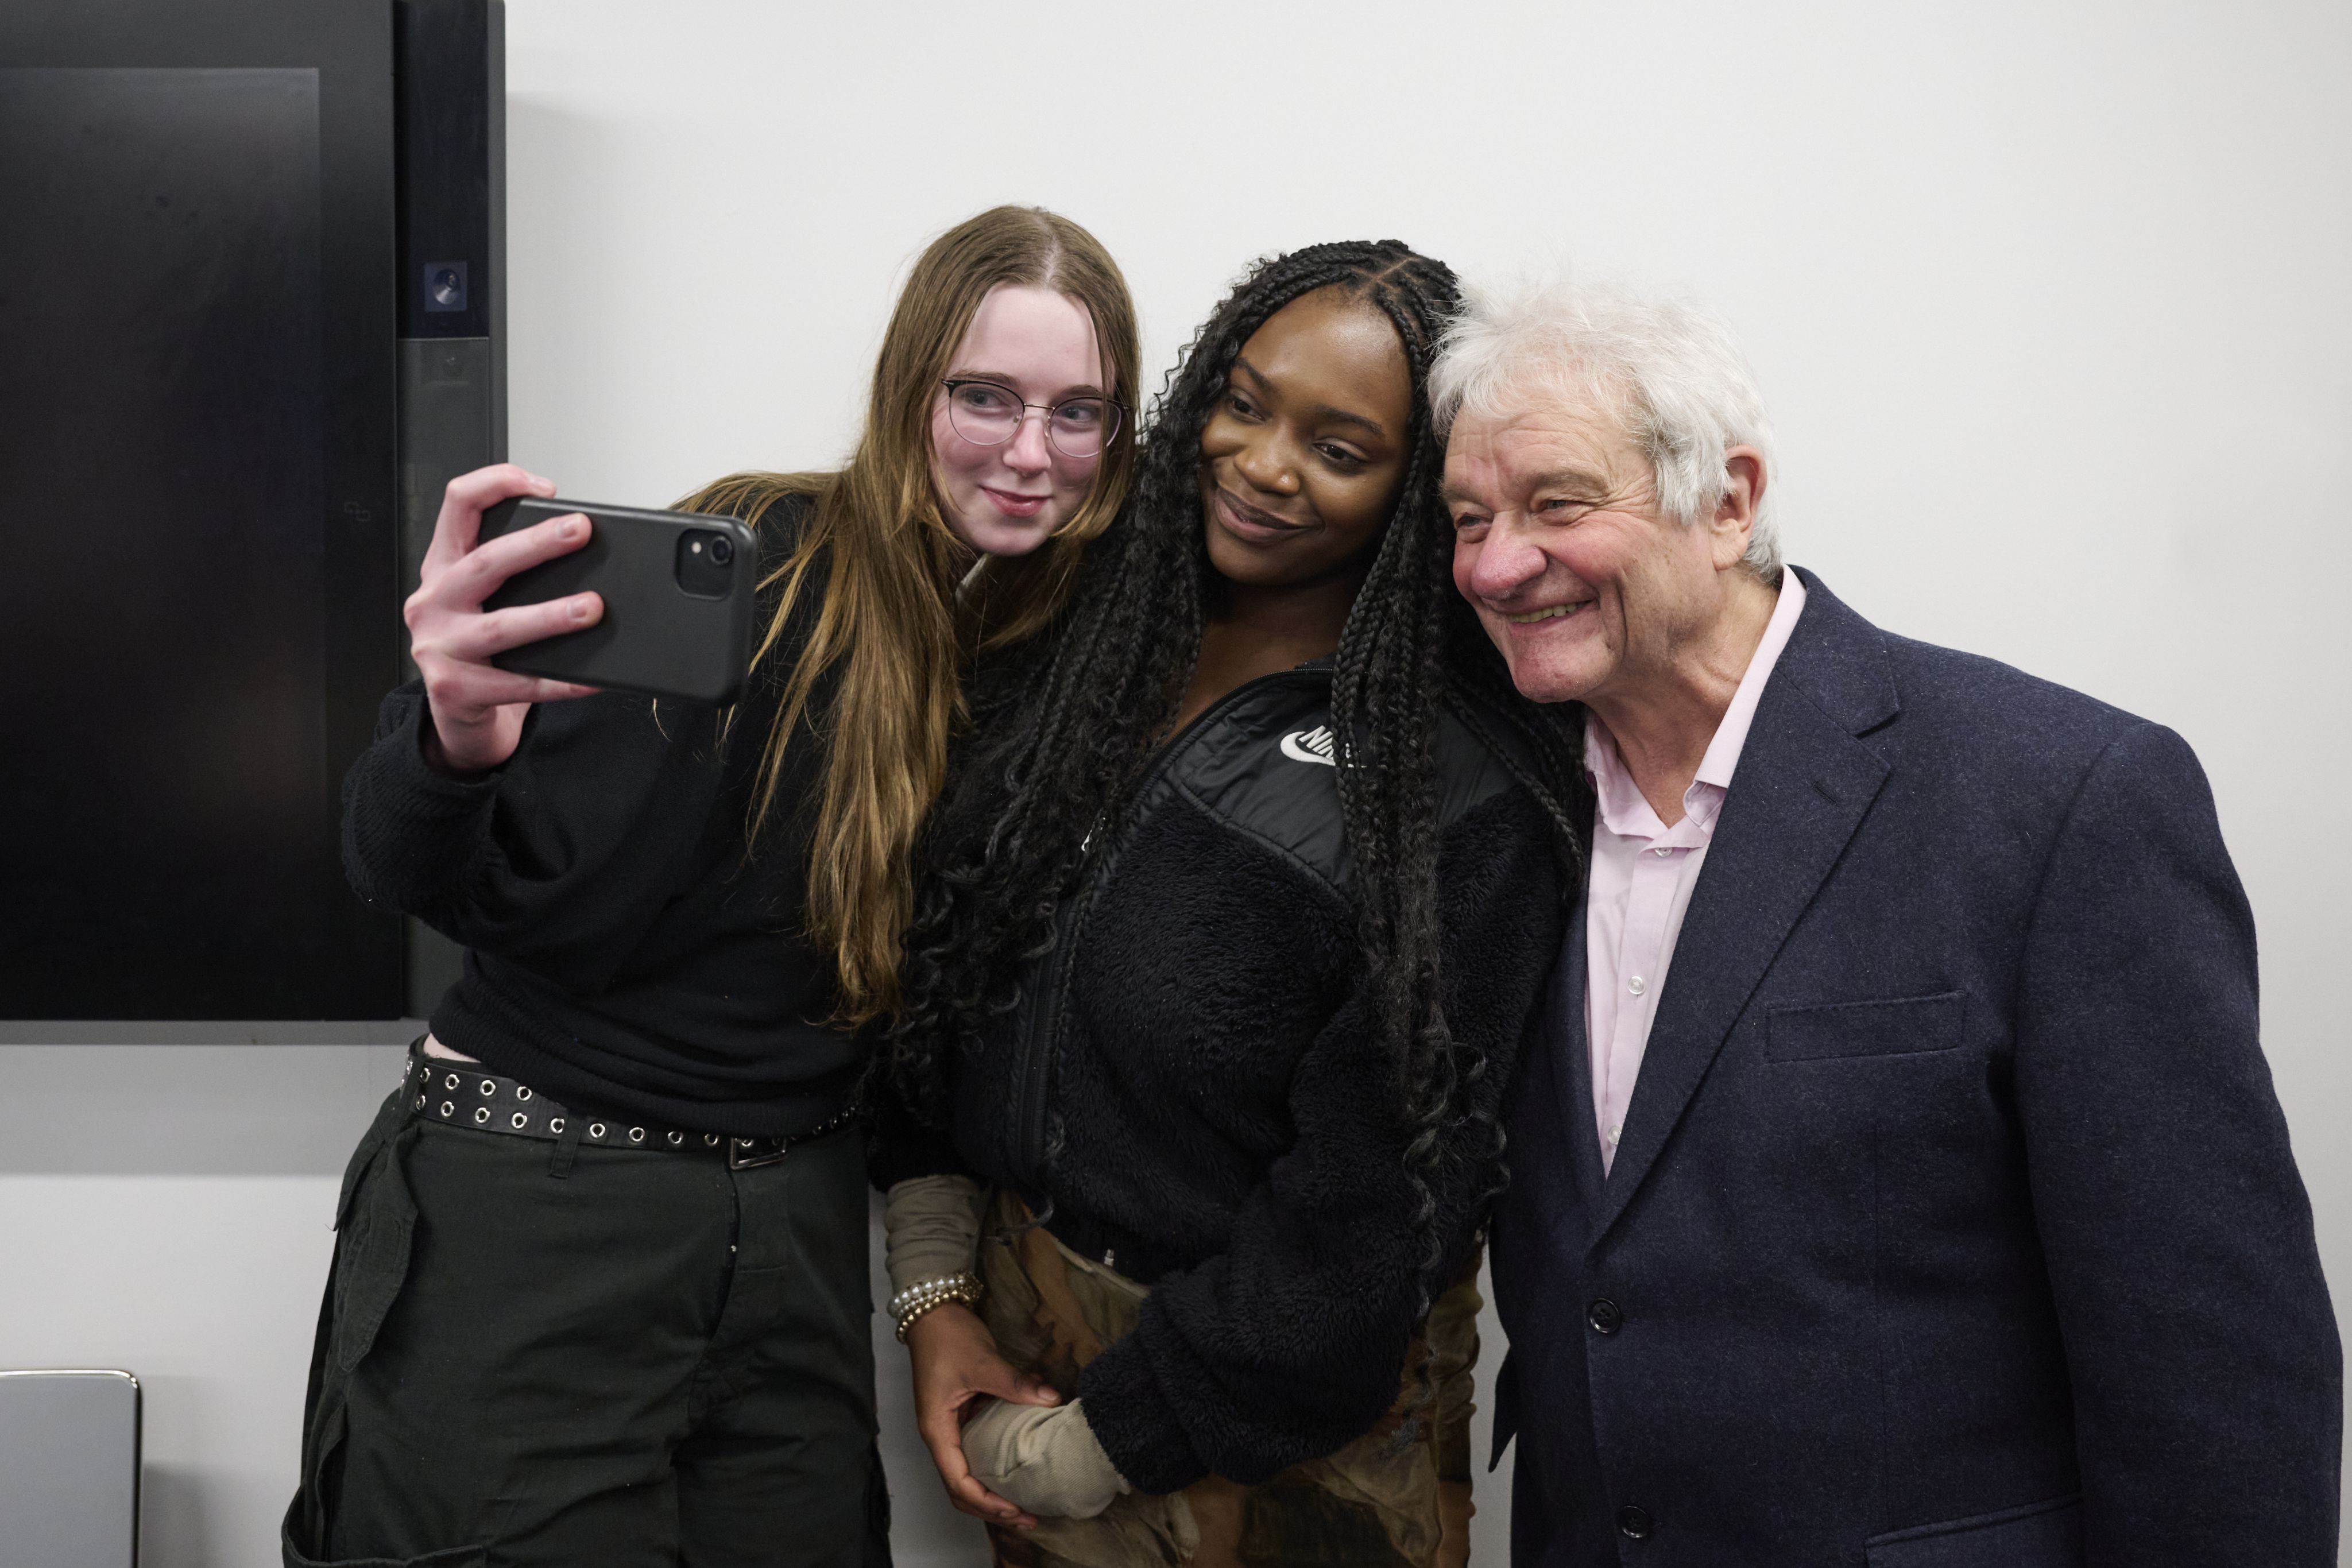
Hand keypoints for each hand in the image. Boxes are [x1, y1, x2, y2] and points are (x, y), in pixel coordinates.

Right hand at [406, 464, 601, 774]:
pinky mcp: (454, 689)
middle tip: (580, 532)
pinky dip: (560, 682)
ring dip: (550, 615)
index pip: (458, 505)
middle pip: (484, 563)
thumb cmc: (481, 647)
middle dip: (536, 544)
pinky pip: (517, 685)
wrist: (457, 712)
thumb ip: (517, 571)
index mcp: (443, 566)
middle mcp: (434, 601)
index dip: (496, 484)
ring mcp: (439, 646)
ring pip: (500, 627)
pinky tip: (591, 678)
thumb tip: (585, 548)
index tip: (543, 487)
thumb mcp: (486, 598)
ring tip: (592, 608)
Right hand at [905, 1303, 1059, 1528]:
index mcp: (937, 1430)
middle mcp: (941, 1435)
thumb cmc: (947, 1337)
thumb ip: (1015, 1385)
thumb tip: (1050, 1399)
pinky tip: (1019, 1468)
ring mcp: (950, 1427)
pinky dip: (994, 1467)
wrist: (934, 1312)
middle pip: (960, 1488)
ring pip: (968, 1473)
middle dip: (990, 1508)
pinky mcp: (962, 1416)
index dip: (986, 1502)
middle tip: (1026, 1517)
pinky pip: (976, 1452)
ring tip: (1024, 1502)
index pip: (958, 1482)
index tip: (1015, 1510)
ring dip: (992, 1491)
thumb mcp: (982, 1361)